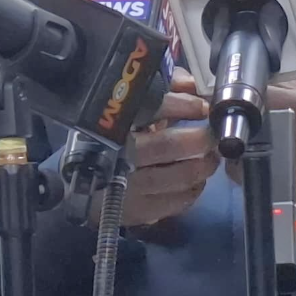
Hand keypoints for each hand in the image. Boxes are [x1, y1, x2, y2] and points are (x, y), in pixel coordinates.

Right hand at [112, 68, 217, 227]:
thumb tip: (190, 84)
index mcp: (119, 123)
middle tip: (212, 136)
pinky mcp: (138, 211)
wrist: (83, 182)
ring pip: (177, 177)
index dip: (182, 106)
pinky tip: (196, 181)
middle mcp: (121, 154)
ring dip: (201, 166)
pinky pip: (176, 202)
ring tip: (210, 158)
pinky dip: (193, 191)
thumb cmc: (117, 139)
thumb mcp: (136, 107)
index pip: (152, 109)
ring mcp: (130, 186)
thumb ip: (165, 89)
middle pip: (167, 145)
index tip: (203, 107)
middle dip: (199, 139)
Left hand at [227, 77, 295, 217]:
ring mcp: (288, 172)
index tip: (223, 108)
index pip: (240, 102)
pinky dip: (262, 182)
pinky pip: (260, 190)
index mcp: (295, 108)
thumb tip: (249, 84)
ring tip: (258, 157)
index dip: (226, 105)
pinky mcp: (291, 199)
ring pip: (241, 170)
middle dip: (233, 137)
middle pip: (234, 140)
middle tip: (241, 136)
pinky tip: (276, 174)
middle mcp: (287, 140)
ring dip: (243, 162)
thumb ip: (285, 86)